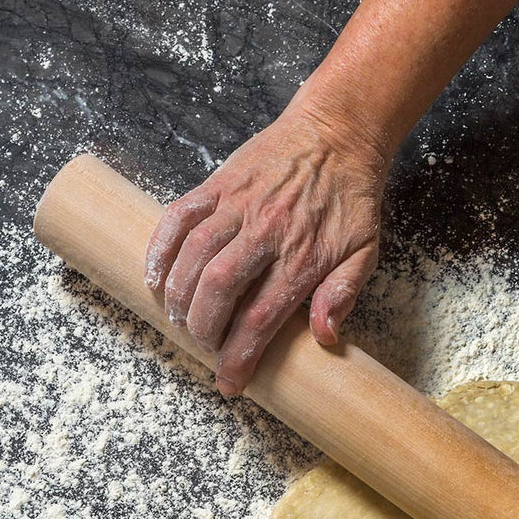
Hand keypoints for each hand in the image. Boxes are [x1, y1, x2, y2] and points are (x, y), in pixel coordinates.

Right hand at [143, 96, 385, 395]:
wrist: (338, 134)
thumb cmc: (351, 201)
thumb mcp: (366, 252)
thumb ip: (344, 294)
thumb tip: (325, 337)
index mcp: (302, 258)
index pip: (261, 319)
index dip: (239, 357)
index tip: (229, 384)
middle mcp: (266, 233)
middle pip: (219, 290)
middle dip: (203, 330)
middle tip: (203, 347)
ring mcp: (238, 205)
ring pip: (194, 256)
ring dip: (178, 296)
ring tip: (178, 321)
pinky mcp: (219, 183)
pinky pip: (179, 216)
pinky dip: (159, 248)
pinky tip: (152, 277)